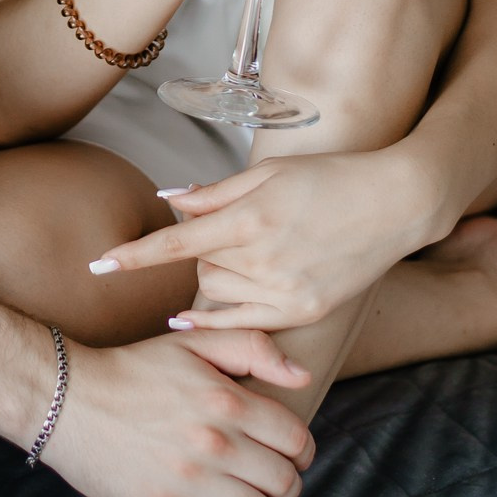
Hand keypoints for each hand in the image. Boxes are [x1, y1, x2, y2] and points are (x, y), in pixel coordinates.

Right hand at [44, 327, 314, 496]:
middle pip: (284, 482)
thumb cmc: (132, 369)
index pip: (295, 438)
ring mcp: (191, 481)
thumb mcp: (191, 343)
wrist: (67, 400)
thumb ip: (252, 348)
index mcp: (228, 400)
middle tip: (277, 487)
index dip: (303, 451)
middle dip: (288, 487)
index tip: (295, 457)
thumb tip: (301, 375)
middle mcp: (216, 442)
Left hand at [92, 150, 428, 331]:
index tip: (98, 267)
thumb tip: (171, 201)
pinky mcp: (303, 311)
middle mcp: (264, 258)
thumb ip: (217, 194)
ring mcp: (285, 290)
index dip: (134, 256)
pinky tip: (195, 316)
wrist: (397, 204)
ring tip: (253, 254)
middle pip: (198, 267)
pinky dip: (218, 316)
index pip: (176, 243)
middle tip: (233, 231)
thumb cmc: (331, 177)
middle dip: (202, 252)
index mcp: (251, 218)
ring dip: (218, 277)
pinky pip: (242, 322)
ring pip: (217, 294)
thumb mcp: (270, 173)